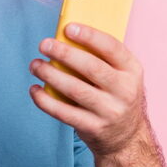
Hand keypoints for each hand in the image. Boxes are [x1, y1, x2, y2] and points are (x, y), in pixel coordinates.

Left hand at [28, 23, 150, 156]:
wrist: (126, 138)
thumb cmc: (115, 96)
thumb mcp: (120, 76)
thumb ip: (100, 58)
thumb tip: (65, 38)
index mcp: (132, 71)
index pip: (112, 48)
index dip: (90, 36)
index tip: (68, 28)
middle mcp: (125, 91)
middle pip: (91, 67)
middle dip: (64, 53)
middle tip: (44, 44)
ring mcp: (110, 111)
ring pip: (75, 89)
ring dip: (50, 74)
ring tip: (35, 65)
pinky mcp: (94, 128)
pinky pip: (64, 112)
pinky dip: (45, 100)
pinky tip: (35, 89)